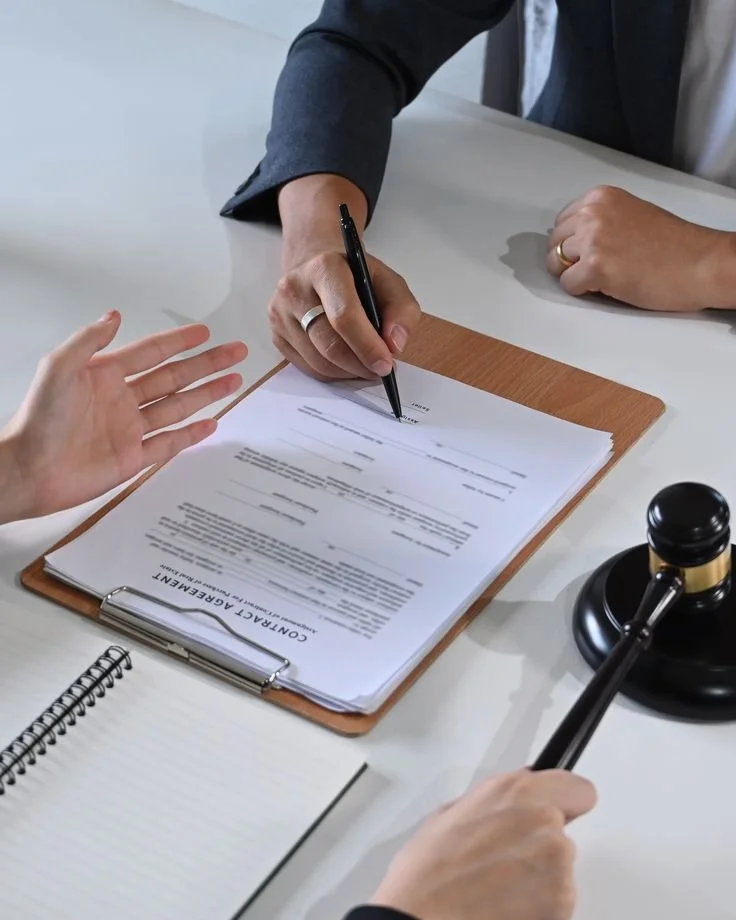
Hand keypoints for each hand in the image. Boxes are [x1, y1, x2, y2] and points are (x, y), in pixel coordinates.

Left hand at [0, 311, 246, 522]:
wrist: (29, 471)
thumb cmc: (37, 421)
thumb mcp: (58, 369)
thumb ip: (88, 341)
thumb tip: (115, 316)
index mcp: (105, 375)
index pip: (151, 353)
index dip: (178, 342)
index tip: (203, 332)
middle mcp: (122, 400)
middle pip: (174, 377)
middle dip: (206, 364)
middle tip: (235, 352)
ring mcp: (130, 429)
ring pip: (178, 407)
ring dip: (207, 394)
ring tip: (234, 381)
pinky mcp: (133, 458)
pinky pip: (168, 443)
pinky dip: (191, 435)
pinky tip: (211, 424)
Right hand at [268, 248, 421, 381]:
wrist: (315, 266)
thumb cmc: (354, 276)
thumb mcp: (388, 281)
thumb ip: (401, 310)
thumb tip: (394, 345)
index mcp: (324, 268)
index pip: (344, 316)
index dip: (367, 346)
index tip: (386, 365)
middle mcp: (294, 289)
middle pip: (329, 344)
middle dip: (360, 365)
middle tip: (380, 371)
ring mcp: (280, 314)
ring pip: (318, 362)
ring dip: (348, 372)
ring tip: (366, 366)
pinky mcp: (276, 335)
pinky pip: (307, 368)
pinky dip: (332, 373)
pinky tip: (346, 364)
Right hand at [369, 769, 596, 919]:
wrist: (420, 916)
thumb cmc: (428, 870)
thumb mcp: (454, 812)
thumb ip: (497, 801)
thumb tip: (515, 802)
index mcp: (515, 790)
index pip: (578, 789)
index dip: (566, 804)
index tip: (557, 813)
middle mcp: (543, 819)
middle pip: (562, 831)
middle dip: (540, 844)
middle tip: (505, 862)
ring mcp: (556, 862)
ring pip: (560, 867)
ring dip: (540, 877)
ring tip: (499, 888)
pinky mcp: (561, 902)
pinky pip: (559, 900)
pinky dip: (540, 905)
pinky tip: (506, 907)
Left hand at [546, 185, 735, 310]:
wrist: (701, 263)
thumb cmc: (675, 245)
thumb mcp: (632, 214)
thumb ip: (602, 221)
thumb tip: (576, 239)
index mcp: (601, 197)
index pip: (562, 221)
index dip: (571, 242)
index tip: (588, 252)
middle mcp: (593, 213)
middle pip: (554, 243)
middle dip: (568, 259)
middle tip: (594, 270)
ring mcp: (593, 240)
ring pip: (555, 264)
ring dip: (573, 275)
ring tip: (601, 278)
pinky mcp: (595, 267)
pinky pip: (568, 285)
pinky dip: (582, 291)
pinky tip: (606, 287)